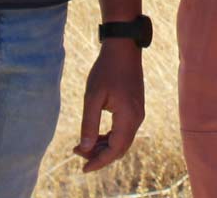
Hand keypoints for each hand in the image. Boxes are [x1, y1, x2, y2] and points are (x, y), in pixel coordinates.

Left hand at [74, 40, 144, 171]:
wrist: (123, 47)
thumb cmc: (106, 69)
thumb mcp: (92, 96)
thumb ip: (89, 124)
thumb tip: (85, 148)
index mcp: (128, 116)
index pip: (115, 150)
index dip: (99, 162)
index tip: (83, 168)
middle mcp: (137, 118)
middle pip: (120, 148)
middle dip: (100, 156)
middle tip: (78, 152)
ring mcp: (138, 113)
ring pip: (122, 141)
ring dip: (104, 147)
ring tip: (83, 145)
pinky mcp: (135, 108)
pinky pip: (124, 131)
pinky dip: (110, 137)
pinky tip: (96, 136)